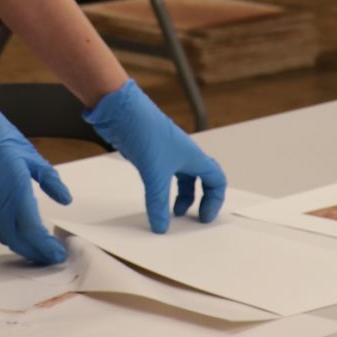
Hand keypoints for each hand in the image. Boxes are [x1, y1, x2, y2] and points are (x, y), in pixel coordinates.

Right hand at [0, 82, 70, 265]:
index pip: (33, 231)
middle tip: (51, 256)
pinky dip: (8, 235)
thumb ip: (49, 180)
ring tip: (38, 249)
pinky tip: (19, 232)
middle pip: (18, 241)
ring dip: (22, 246)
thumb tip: (65, 198)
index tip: (58, 254)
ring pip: (4, 236)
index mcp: (15, 191)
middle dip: (36, 253)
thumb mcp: (30, 156)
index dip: (46, 247)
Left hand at [83, 81, 226, 232]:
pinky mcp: (149, 153)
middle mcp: (182, 154)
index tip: (204, 218)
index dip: (214, 201)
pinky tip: (151, 196)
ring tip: (169, 212)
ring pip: (180, 178)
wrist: (121, 110)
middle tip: (191, 219)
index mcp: (193, 157)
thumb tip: (160, 225)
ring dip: (178, 195)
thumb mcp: (154, 173)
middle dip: (197, 200)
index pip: (216, 180)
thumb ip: (158, 202)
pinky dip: (160, 189)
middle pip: (199, 180)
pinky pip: (161, 175)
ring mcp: (165, 153)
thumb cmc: (145, 130)